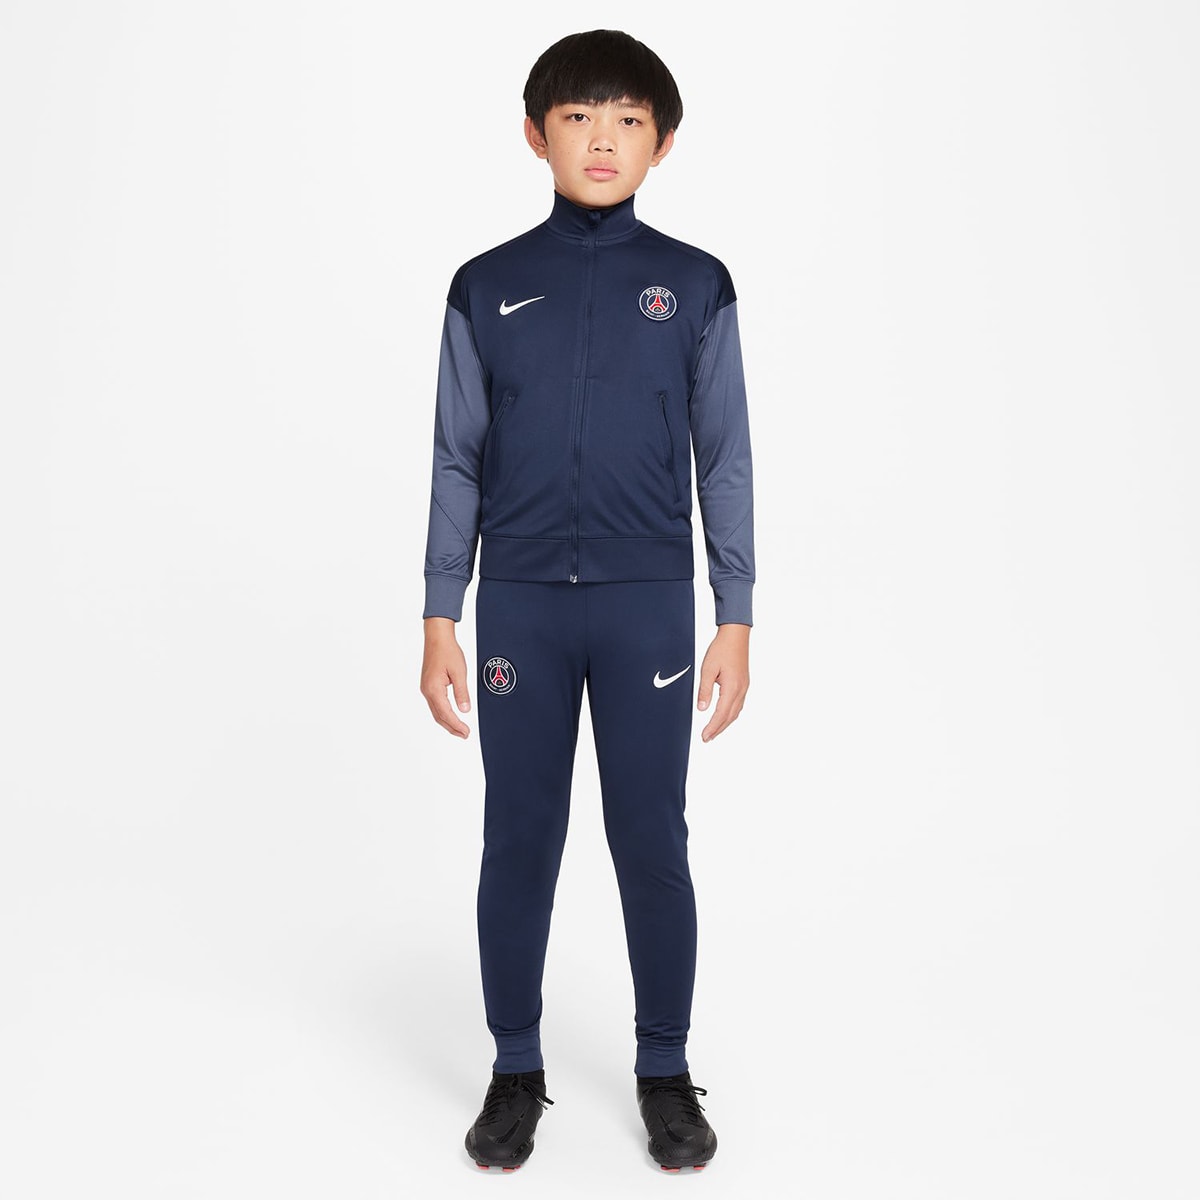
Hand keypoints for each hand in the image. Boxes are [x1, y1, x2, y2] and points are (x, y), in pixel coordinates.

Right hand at [420, 617, 471, 737]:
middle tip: (465, 735)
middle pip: (439, 716)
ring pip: (436, 712)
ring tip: (459, 729)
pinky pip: (435, 705)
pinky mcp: (428, 685)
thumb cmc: (448, 651)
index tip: (466, 732)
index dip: (456, 725)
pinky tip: (450, 716)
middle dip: (452, 727)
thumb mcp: (459, 672)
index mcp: (434, 688)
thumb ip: (462, 692)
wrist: (437, 637)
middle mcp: (427, 691)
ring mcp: (426, 689)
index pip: (446, 713)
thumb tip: (465, 709)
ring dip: (447, 722)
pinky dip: (443, 713)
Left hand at [696, 623, 749, 741]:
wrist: (736, 635)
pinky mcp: (744, 683)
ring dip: (724, 723)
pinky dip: (730, 714)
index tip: (704, 736)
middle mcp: (741, 690)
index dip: (712, 727)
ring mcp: (744, 687)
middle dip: (718, 729)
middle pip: (730, 716)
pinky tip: (724, 715)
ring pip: (735, 712)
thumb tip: (702, 708)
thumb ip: (704, 690)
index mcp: (732, 687)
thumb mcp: (707, 669)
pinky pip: (738, 704)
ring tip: (714, 731)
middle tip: (707, 738)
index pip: (721, 714)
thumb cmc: (721, 649)